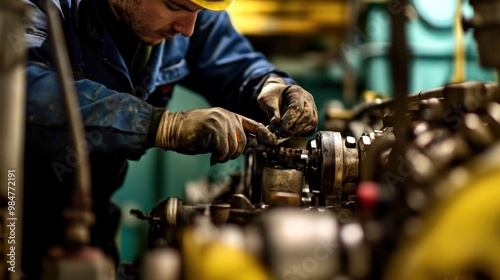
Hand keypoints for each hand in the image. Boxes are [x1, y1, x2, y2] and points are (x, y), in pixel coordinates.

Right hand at [155, 108, 277, 164]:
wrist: (171, 129)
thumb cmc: (191, 134)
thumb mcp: (215, 133)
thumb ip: (230, 136)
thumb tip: (247, 147)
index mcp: (230, 116)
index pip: (253, 124)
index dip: (264, 134)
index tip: (273, 141)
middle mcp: (227, 116)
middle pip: (244, 141)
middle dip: (235, 154)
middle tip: (221, 156)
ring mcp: (220, 120)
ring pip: (234, 147)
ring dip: (225, 157)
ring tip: (214, 155)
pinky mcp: (213, 128)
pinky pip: (224, 150)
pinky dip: (218, 157)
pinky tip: (211, 157)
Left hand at [257, 75, 317, 136]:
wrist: (277, 96)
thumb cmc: (272, 97)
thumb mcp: (267, 100)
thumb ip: (272, 111)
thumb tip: (276, 124)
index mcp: (296, 91)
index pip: (297, 107)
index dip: (290, 119)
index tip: (281, 128)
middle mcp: (307, 99)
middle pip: (307, 116)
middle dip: (294, 127)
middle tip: (281, 134)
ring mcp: (312, 108)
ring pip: (311, 123)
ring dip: (298, 131)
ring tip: (285, 134)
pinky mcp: (313, 117)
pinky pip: (311, 128)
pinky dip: (302, 133)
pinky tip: (291, 133)